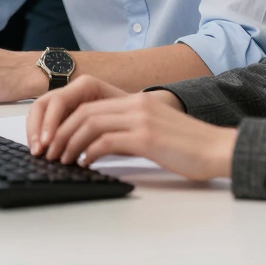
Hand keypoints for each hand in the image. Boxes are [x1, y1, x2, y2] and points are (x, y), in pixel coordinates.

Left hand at [28, 76, 236, 181]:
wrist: (217, 149)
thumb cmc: (188, 147)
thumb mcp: (153, 132)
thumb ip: (128, 132)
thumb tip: (96, 146)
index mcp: (137, 100)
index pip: (90, 104)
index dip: (66, 122)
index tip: (54, 140)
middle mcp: (136, 104)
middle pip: (84, 111)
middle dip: (60, 132)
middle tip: (48, 153)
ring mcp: (141, 118)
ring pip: (90, 123)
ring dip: (69, 143)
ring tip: (60, 160)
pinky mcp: (146, 137)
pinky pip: (106, 140)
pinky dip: (88, 152)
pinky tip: (84, 164)